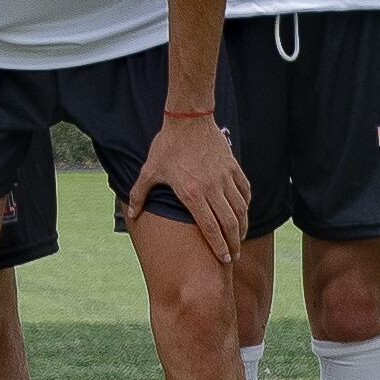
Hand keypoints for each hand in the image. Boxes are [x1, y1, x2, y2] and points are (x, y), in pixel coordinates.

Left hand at [123, 108, 250, 266]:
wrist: (188, 119)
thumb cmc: (167, 146)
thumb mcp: (149, 170)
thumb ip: (139, 194)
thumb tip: (132, 214)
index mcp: (192, 193)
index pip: (210, 227)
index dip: (219, 246)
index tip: (224, 259)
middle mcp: (212, 188)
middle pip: (230, 223)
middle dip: (234, 243)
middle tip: (234, 257)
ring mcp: (225, 178)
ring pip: (241, 209)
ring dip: (243, 227)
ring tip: (240, 238)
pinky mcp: (233, 168)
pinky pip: (245, 191)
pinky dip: (246, 204)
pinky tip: (244, 212)